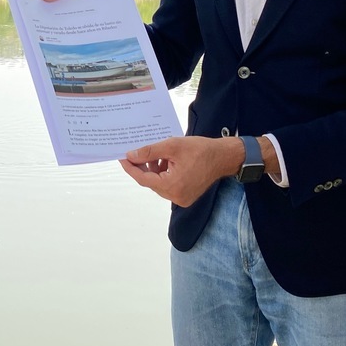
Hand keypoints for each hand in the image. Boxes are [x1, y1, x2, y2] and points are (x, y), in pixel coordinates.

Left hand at [120, 136, 243, 207]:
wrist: (223, 157)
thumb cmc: (201, 150)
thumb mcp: (172, 146)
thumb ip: (149, 152)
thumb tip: (131, 156)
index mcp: (172, 186)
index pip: (143, 179)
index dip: (131, 168)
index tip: (122, 158)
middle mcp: (176, 197)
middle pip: (150, 182)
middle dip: (143, 167)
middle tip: (137, 152)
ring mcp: (181, 198)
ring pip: (159, 184)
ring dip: (154, 170)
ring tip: (157, 154)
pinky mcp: (186, 196)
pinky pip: (168, 186)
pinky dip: (163, 174)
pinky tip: (166, 161)